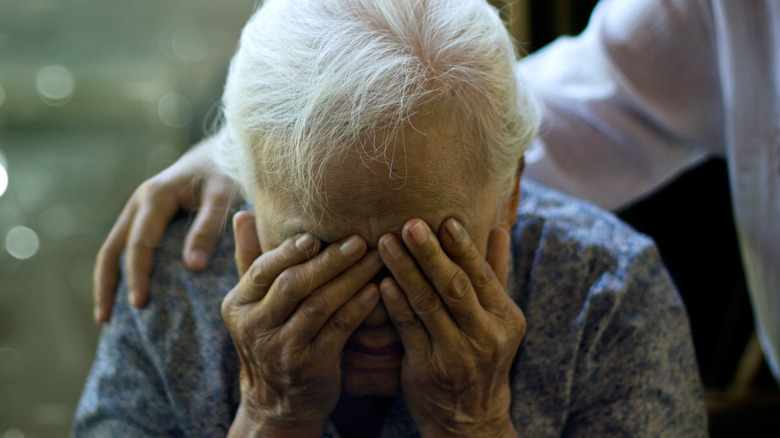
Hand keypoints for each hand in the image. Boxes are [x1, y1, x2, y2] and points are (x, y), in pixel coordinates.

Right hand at [92, 135, 240, 322]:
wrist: (225, 148)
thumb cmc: (229, 171)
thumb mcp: (224, 195)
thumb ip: (209, 228)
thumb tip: (191, 266)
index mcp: (156, 196)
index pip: (140, 243)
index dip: (138, 275)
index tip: (139, 303)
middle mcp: (141, 201)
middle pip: (113, 247)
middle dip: (109, 284)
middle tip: (107, 319)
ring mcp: (140, 207)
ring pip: (114, 246)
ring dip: (108, 279)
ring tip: (107, 315)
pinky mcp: (147, 213)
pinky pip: (126, 243)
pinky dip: (122, 268)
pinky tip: (125, 291)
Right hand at [223, 211, 381, 436]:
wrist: (278, 402)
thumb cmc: (270, 338)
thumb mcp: (252, 303)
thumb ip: (250, 259)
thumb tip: (242, 213)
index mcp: (237, 306)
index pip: (262, 270)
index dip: (289, 251)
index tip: (316, 234)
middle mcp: (255, 328)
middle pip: (292, 285)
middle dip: (328, 260)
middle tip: (359, 239)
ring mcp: (283, 350)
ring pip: (319, 305)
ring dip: (350, 279)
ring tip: (376, 258)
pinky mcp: (311, 367)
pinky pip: (338, 330)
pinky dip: (357, 308)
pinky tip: (376, 290)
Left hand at [377, 218, 523, 437]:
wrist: (471, 420)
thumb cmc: (482, 358)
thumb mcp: (499, 320)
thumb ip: (496, 273)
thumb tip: (500, 229)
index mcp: (505, 318)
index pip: (482, 275)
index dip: (463, 247)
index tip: (445, 220)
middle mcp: (485, 336)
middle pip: (454, 287)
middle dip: (430, 253)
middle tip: (409, 224)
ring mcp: (456, 355)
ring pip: (428, 305)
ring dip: (405, 271)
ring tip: (385, 243)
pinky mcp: (428, 369)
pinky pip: (409, 331)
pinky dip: (396, 305)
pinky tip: (381, 283)